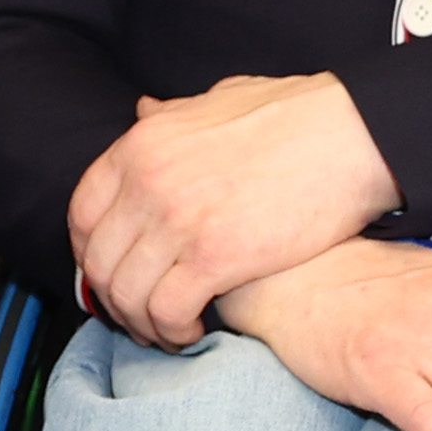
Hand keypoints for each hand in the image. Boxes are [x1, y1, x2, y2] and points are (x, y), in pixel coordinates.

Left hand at [67, 75, 403, 344]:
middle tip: (139, 315)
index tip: (110, 274)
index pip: (82, 213)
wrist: (350, 134)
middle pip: (99, 262)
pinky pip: (167, 312)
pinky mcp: (216, 257)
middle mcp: (148, 182)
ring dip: (142, 324)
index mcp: (142, 144)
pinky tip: (194, 331)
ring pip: (127, 295)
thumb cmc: (293, 116)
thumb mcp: (218, 98)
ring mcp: (178, 220)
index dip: (89, 253)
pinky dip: (173, 332)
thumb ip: (173, 114)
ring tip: (169, 331)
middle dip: (114, 299)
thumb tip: (143, 109)